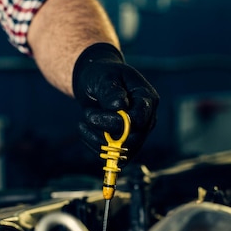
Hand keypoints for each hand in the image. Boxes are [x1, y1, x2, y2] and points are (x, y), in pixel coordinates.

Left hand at [72, 43, 158, 162]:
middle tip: (87, 114)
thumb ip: (111, 90)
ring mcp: (136, 134)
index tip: (93, 115)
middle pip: (132, 140)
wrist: (96, 84)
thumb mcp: (104, 76)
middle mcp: (146, 119)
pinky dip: (92, 143)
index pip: (140, 119)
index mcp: (147, 99)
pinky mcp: (123, 144)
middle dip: (104, 130)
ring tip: (84, 117)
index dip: (118, 122)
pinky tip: (83, 126)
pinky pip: (109, 155)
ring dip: (96, 137)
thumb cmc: (102, 76)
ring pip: (120, 151)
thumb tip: (119, 105)